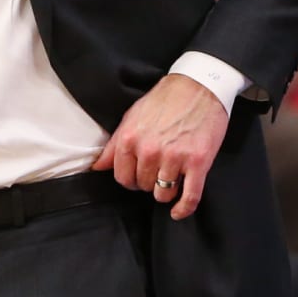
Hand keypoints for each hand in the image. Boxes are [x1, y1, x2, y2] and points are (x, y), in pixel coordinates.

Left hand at [92, 74, 227, 219]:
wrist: (200, 85)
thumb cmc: (166, 99)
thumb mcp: (132, 116)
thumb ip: (114, 145)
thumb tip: (97, 167)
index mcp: (130, 139)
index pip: (122, 177)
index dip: (130, 179)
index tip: (139, 175)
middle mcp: (150, 150)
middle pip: (143, 186)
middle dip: (149, 181)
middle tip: (159, 169)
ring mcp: (175, 157)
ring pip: (163, 194)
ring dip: (166, 191)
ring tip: (172, 178)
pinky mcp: (198, 162)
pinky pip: (189, 196)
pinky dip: (184, 208)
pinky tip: (179, 211)